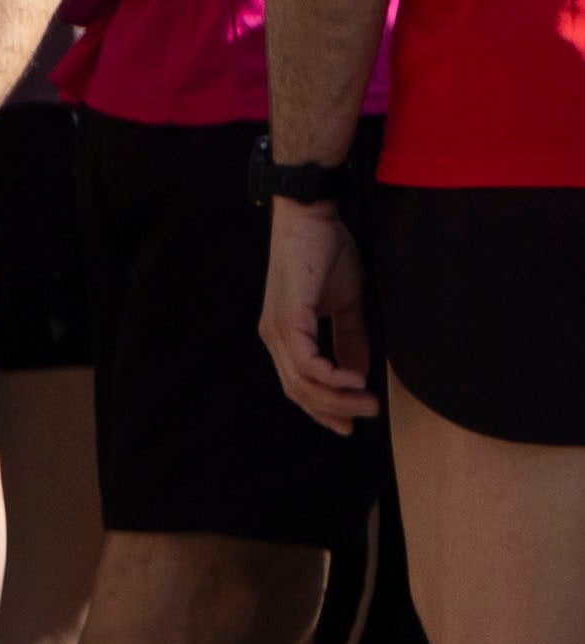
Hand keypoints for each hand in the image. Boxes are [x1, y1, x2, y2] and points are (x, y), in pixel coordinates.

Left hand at [262, 198, 378, 429]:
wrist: (312, 218)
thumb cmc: (327, 255)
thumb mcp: (345, 304)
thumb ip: (350, 339)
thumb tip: (360, 373)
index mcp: (284, 337)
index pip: (299, 386)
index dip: (323, 409)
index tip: (350, 425)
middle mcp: (275, 337)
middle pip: (298, 391)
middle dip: (334, 410)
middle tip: (367, 415)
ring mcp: (277, 328)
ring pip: (302, 382)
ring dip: (338, 397)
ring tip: (368, 401)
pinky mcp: (288, 317)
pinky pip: (306, 360)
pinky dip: (331, 375)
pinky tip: (355, 379)